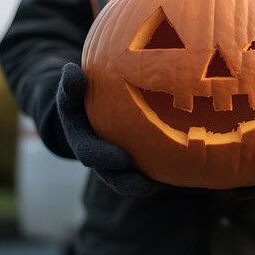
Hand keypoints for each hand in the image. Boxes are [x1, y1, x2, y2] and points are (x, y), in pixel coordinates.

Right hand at [56, 63, 164, 195]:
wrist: (90, 110)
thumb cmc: (82, 98)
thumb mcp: (72, 92)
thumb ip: (70, 85)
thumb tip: (70, 70)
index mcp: (84, 144)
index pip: (90, 155)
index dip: (105, 159)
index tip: (123, 159)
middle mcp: (101, 160)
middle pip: (113, 177)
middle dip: (127, 182)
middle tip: (144, 183)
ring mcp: (119, 165)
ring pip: (133, 180)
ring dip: (148, 184)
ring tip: (166, 184)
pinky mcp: (138, 163)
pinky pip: (150, 171)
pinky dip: (164, 173)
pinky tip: (184, 169)